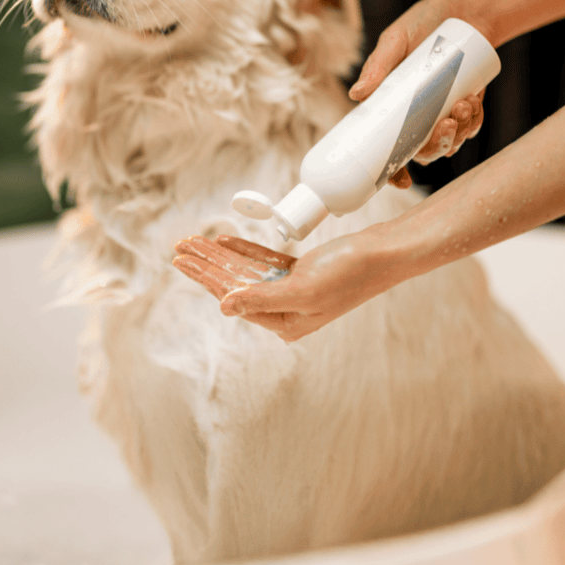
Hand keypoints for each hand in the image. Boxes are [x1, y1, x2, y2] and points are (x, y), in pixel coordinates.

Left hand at [173, 232, 397, 341]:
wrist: (385, 253)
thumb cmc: (349, 273)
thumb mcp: (302, 289)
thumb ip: (261, 298)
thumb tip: (224, 307)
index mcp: (286, 323)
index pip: (234, 298)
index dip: (205, 277)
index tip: (181, 260)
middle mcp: (287, 310)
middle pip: (236, 285)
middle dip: (206, 265)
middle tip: (179, 248)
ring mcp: (294, 290)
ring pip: (247, 272)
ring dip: (221, 256)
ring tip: (194, 242)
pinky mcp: (302, 271)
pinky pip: (265, 262)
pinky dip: (245, 251)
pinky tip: (224, 242)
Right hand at [348, 0, 486, 186]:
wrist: (464, 10)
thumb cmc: (422, 23)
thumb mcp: (396, 41)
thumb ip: (378, 66)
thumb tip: (356, 95)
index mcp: (391, 107)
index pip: (387, 149)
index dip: (392, 172)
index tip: (401, 181)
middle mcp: (415, 116)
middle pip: (423, 152)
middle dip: (437, 146)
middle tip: (447, 123)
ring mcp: (441, 112)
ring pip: (449, 142)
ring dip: (459, 131)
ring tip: (464, 104)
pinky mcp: (465, 106)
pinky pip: (471, 126)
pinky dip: (474, 120)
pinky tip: (473, 101)